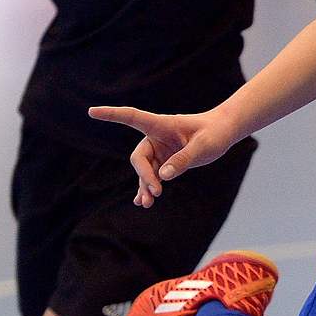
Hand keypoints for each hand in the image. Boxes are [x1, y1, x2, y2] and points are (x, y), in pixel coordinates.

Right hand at [88, 107, 236, 207]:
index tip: (92, 111)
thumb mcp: (203, 146)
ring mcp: (159, 150)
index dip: (111, 114)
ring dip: (145, 186)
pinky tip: (143, 202)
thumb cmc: (214, 133)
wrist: (223, 132)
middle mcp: (156, 136)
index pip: (131, 117)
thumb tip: (163, 176)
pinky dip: (147, 188)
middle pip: (139, 157)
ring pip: (144, 170)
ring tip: (147, 203)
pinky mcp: (164, 161)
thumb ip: (184, 160)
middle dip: (144, 175)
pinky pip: (151, 176)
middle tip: (157, 191)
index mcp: (161, 124)